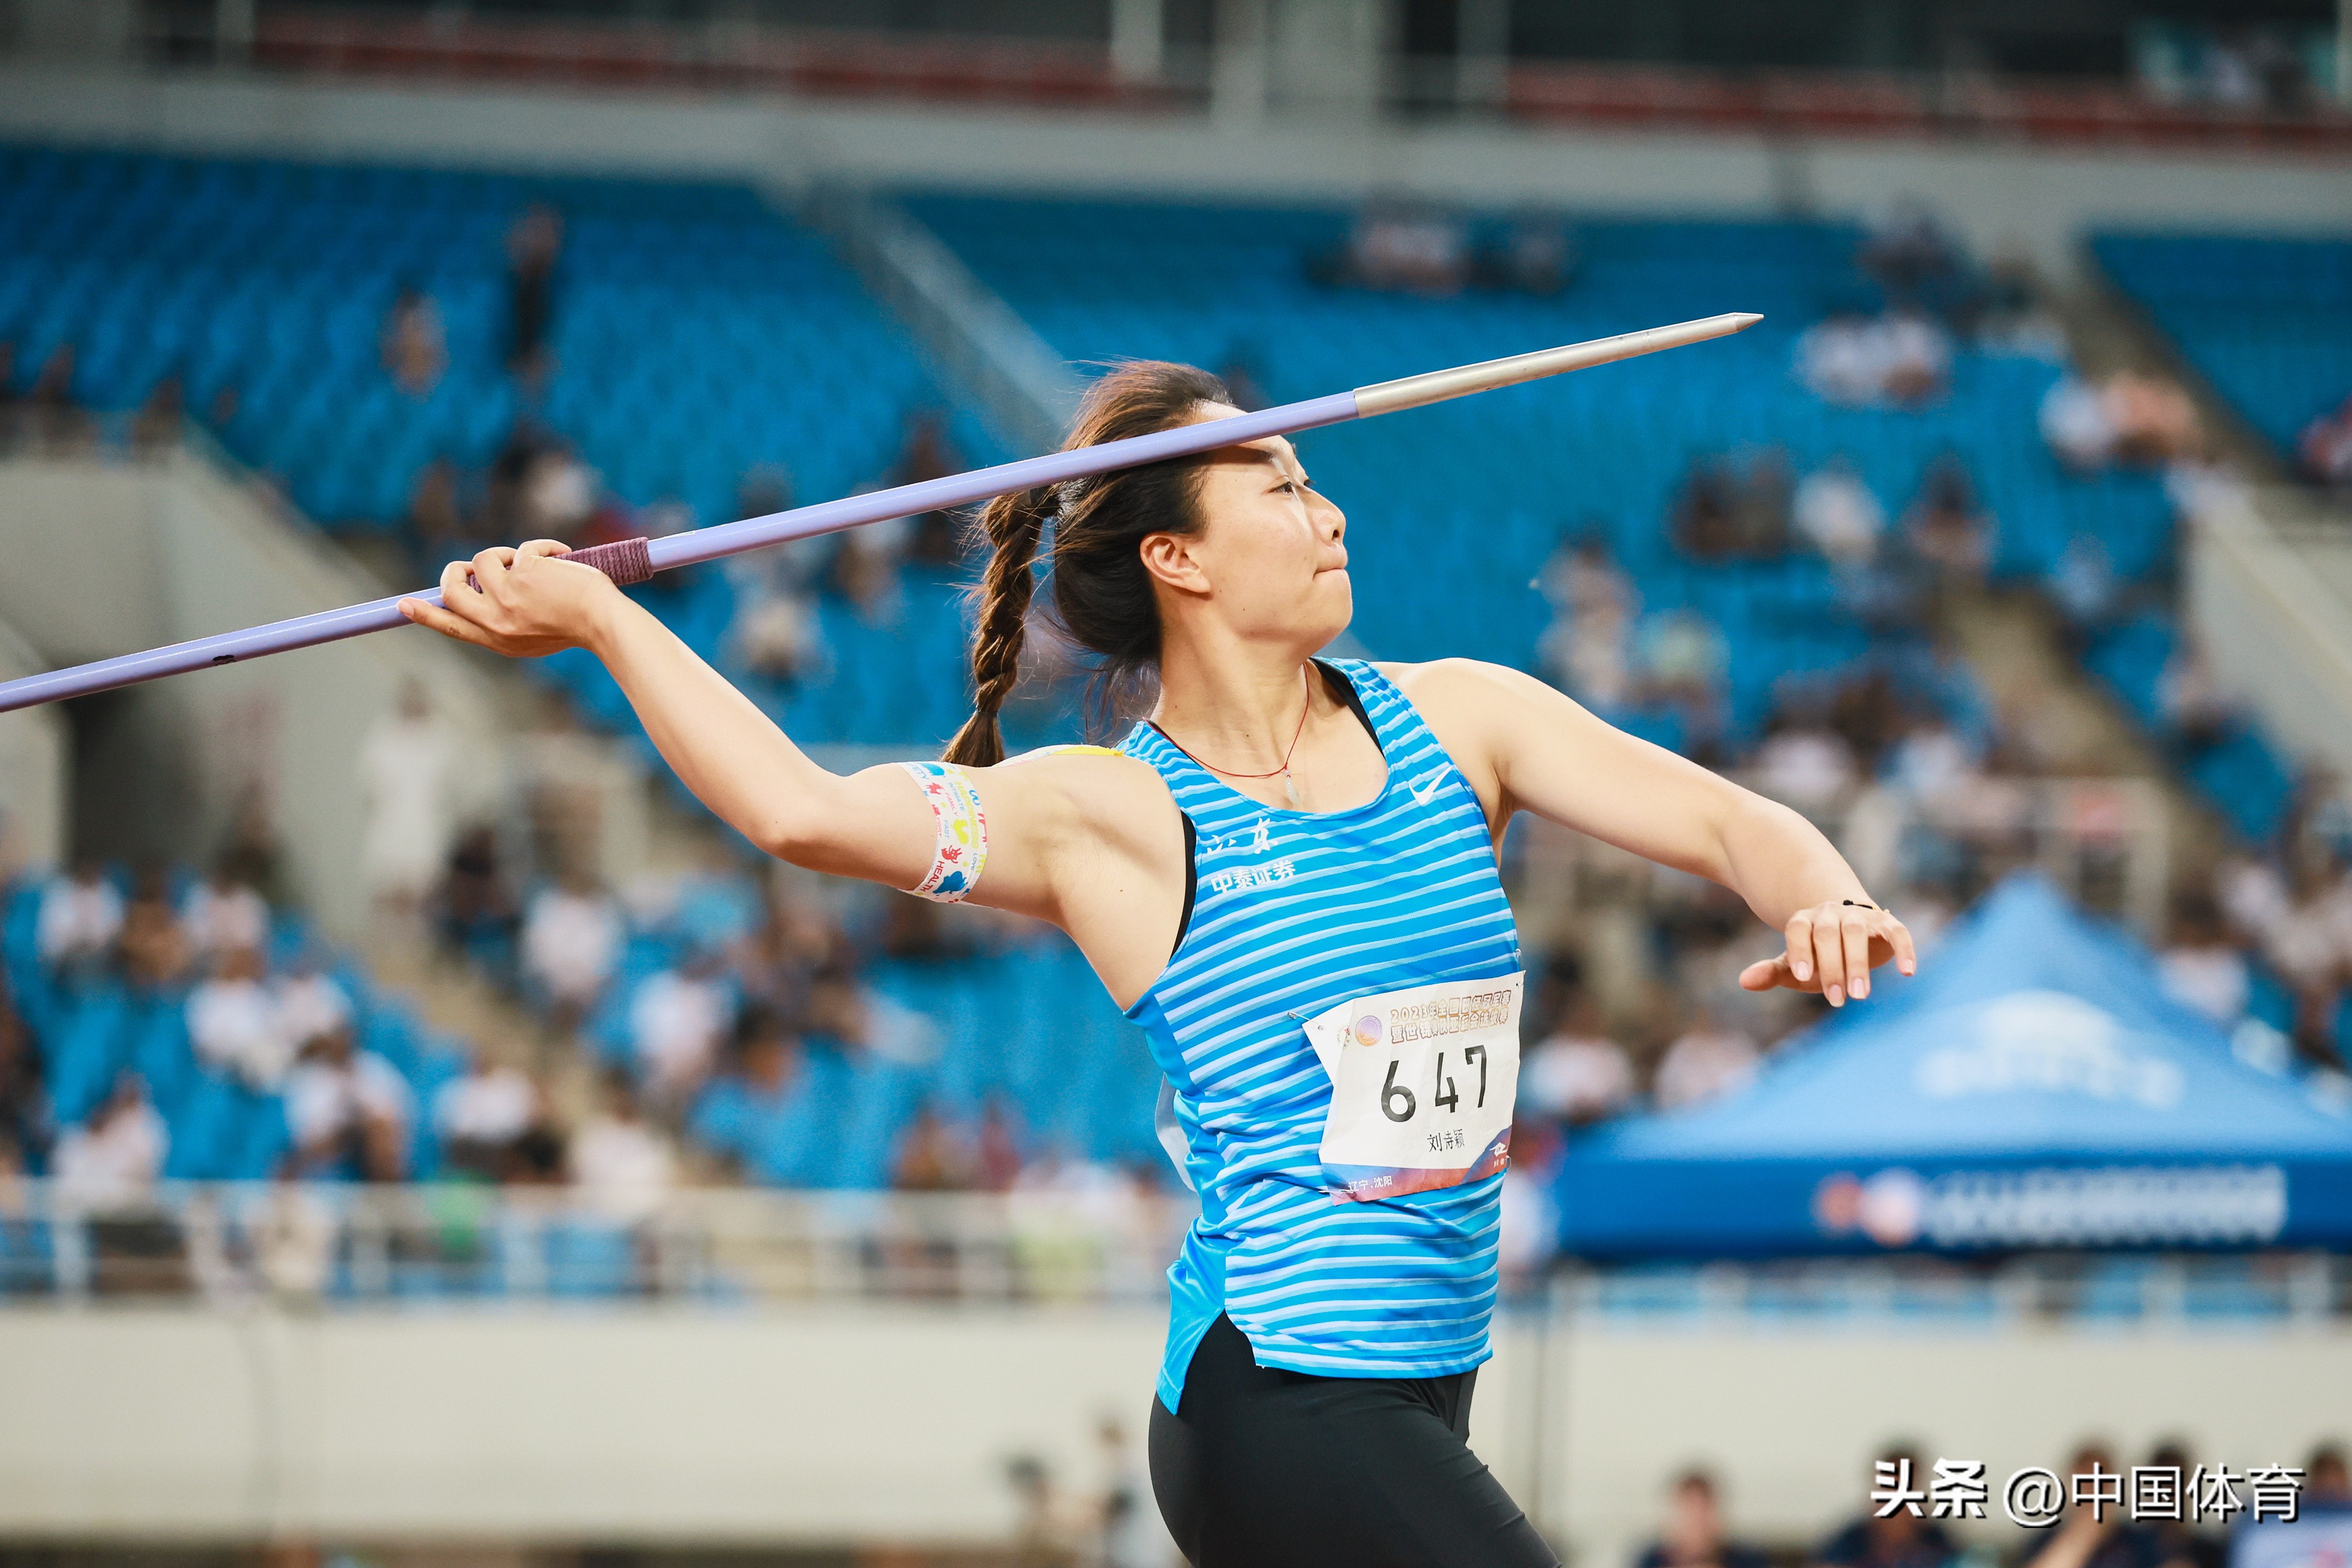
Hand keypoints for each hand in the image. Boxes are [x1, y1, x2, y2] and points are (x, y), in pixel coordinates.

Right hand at [397, 540, 617, 657]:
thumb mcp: (534, 635)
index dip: (426, 614)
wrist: (606, 623)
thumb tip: (482, 588)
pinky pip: (522, 548)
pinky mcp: (523, 573)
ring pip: (484, 561)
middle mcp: (497, 621)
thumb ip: (506, 619)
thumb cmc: (578, 627)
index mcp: (499, 640)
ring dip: (505, 554)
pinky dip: (544, 547)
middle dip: (455, 571)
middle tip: (472, 565)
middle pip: (452, 590)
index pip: (452, 626)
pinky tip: (565, 557)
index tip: (403, 605)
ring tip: (536, 562)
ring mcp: (508, 596)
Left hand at [1737, 899, 1916, 1006]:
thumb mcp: (1794, 966)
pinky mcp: (1886, 924)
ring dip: (1858, 963)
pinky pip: (1897, 932)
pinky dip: (1904, 949)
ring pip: (1856, 933)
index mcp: (1804, 921)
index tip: (1805, 977)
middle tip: (1837, 1001)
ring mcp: (1859, 916)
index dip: (1800, 950)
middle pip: (1828, 933)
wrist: (1848, 932)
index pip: (1797, 929)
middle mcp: (1830, 913)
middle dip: (1832, 967)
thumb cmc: (1816, 956)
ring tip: (1860, 995)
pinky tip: (1908, 972)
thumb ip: (1772, 972)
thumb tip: (1744, 981)